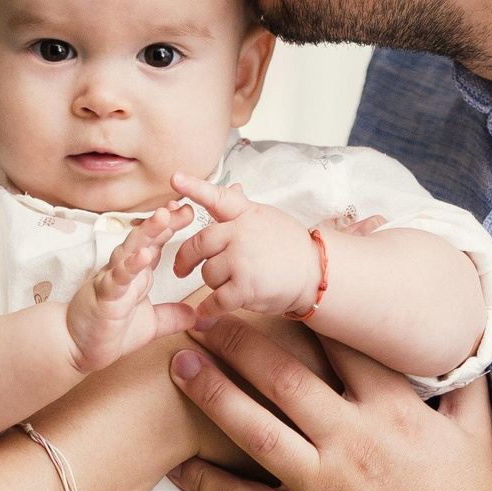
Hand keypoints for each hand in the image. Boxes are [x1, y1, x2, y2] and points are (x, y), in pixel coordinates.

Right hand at [67, 204, 199, 372]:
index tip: (189, 209)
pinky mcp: (104, 296)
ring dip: (147, 233)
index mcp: (137, 274)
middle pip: (146, 239)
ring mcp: (112, 280)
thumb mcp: (150, 325)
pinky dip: (130, 266)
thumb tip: (197, 316)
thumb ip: (172, 317)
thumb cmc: (107, 331)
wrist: (75, 348)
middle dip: (164, 221)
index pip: (156, 243)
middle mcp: (125, 271)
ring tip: (164, 216)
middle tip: (184, 205)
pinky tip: (144, 255)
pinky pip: (118, 278)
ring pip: (130, 250)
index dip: (171, 227)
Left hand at [166, 315, 491, 490]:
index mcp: (393, 411)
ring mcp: (323, 486)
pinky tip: (178, 460)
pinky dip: (207, 481)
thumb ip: (466, 382)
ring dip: (211, 393)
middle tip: (201, 316)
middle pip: (283, 377)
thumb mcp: (476, 435)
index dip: (302, 313)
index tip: (269, 290)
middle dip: (237, 341)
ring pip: (254, 429)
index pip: (341, 346)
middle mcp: (352, 441)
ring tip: (178, 364)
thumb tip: (466, 339)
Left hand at [167, 174, 321, 317]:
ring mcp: (243, 260)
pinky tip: (207, 311)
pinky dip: (209, 308)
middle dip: (185, 259)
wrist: (316, 274)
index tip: (175, 179)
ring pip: (207, 273)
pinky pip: (216, 299)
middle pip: (199, 243)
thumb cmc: (290, 246)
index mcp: (246, 215)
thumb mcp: (268, 219)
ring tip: (230, 283)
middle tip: (180, 270)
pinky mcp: (246, 287)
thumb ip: (244, 208)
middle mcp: (242, 234)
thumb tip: (235, 186)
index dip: (194, 187)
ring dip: (212, 283)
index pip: (218, 197)